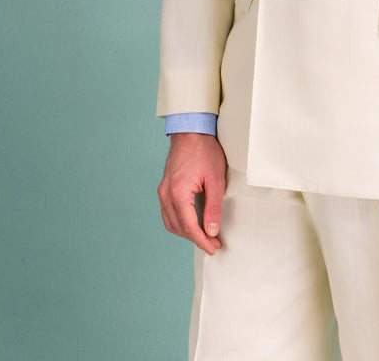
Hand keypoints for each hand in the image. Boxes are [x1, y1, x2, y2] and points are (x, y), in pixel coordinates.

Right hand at [158, 133, 226, 255]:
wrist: (191, 131)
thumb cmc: (205, 151)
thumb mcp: (216, 179)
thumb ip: (213, 207)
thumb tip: (211, 230)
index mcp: (178, 192)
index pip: (189, 227)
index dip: (202, 241)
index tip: (214, 248)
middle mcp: (166, 194)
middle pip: (179, 227)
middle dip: (195, 239)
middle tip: (213, 243)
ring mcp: (162, 190)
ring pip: (171, 223)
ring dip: (186, 233)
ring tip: (203, 236)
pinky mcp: (164, 187)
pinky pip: (168, 213)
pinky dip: (179, 222)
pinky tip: (191, 223)